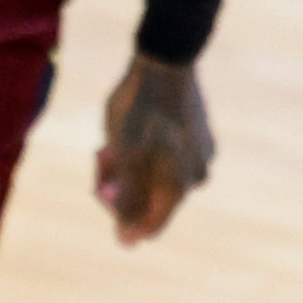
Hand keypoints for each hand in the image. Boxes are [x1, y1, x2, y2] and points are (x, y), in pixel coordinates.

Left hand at [97, 54, 214, 243]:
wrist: (165, 60)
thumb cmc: (140, 110)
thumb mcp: (125, 158)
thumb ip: (129, 201)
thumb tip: (129, 242)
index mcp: (179, 187)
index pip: (148, 227)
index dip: (120, 219)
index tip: (102, 189)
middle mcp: (196, 177)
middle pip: (151, 202)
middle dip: (123, 186)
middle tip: (103, 156)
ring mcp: (201, 155)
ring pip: (157, 177)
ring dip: (132, 167)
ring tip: (114, 139)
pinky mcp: (200, 135)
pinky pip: (169, 156)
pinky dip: (148, 150)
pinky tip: (136, 128)